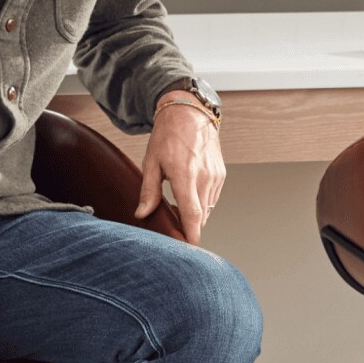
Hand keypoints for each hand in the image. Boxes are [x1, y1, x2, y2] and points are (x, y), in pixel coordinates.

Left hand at [137, 91, 224, 243]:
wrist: (189, 113)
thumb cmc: (168, 136)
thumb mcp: (151, 162)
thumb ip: (148, 191)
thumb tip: (142, 214)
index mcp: (185, 175)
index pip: (192, 213)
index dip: (191, 234)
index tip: (189, 249)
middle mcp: (204, 177)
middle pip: (200, 216)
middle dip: (189, 226)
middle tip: (172, 228)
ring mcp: (215, 176)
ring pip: (207, 208)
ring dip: (195, 214)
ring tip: (177, 206)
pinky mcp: (221, 174)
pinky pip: (212, 197)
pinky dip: (202, 202)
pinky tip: (189, 195)